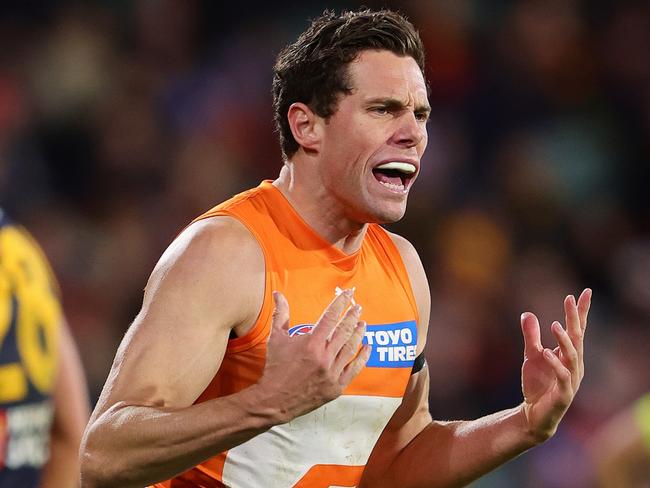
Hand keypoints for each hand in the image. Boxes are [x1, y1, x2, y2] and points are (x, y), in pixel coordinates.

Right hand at [257, 289, 370, 421]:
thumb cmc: (275, 367)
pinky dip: (362, 357)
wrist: (275, 399)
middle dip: (352, 316)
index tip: (348, 294)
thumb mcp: (276, 338)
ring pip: (351, 348)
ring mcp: (331, 372)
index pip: (330, 317)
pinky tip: (367, 347)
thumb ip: (281, 314)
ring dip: (359, 333)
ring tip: (363, 323)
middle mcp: (324, 357)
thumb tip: (278, 294)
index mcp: (311, 343)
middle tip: (358, 307)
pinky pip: (354, 369)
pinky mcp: (336, 386)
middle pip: (344, 331)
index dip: (341, 303)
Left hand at [519, 288, 591, 441]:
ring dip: (565, 340)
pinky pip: (562, 377)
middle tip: (571, 299)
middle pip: (577, 338)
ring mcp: (571, 379)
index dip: (580, 312)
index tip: (583, 292)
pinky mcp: (563, 394)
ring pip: (572, 356)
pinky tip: (545, 352)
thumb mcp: (531, 356)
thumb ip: (531, 336)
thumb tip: (527, 313)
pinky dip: (555, 364)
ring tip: (555, 325)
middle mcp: (574, 365)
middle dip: (575, 318)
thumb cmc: (537, 384)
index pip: (578, 330)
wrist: (534, 415)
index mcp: (569, 355)